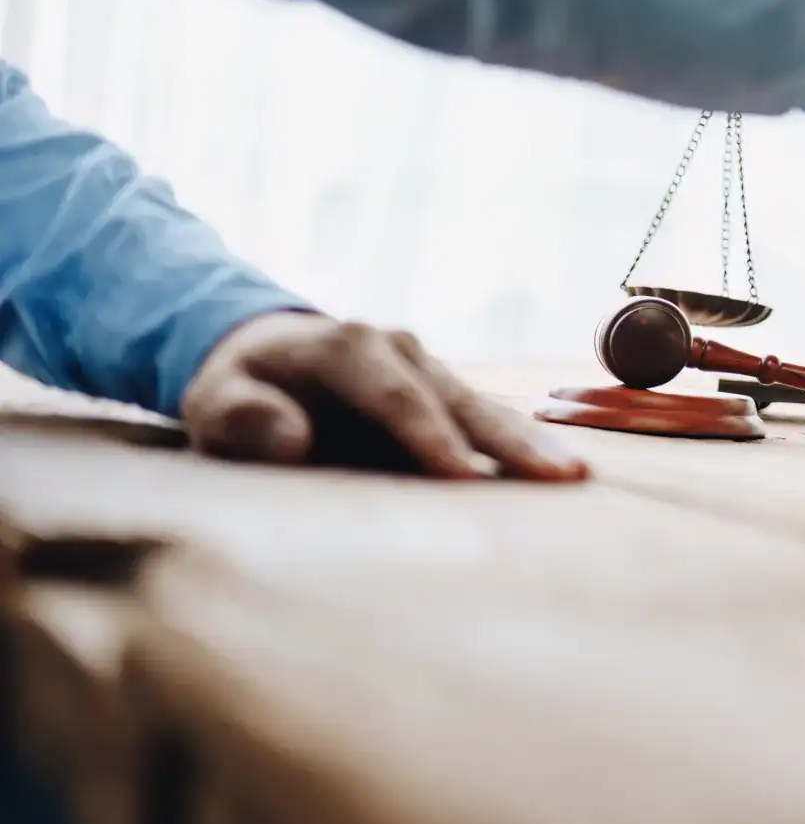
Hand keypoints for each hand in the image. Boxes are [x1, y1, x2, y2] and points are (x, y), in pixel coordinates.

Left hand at [180, 312, 588, 481]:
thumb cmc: (235, 390)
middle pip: (460, 399)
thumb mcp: (213, 403)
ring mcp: (425, 365)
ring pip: (483, 407)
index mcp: (346, 346)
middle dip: (510, 440)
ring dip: (528, 443)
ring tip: (574, 477)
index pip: (394, 397)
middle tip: (560, 475)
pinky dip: (517, 443)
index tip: (460, 477)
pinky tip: (553, 470)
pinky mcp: (440, 388)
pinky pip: (481, 416)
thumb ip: (242, 418)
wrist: (260, 354)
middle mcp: (398, 347)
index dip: (428, 436)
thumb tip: (293, 438)